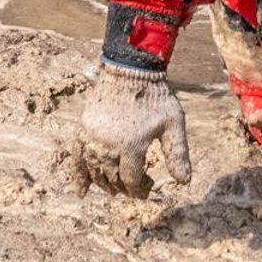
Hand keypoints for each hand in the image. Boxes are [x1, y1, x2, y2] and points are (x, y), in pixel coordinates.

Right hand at [70, 64, 191, 197]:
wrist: (131, 70)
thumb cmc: (156, 97)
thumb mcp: (174, 123)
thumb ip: (177, 153)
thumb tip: (184, 181)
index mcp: (131, 145)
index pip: (132, 180)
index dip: (139, 189)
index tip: (146, 190)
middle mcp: (108, 145)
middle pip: (112, 178)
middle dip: (123, 187)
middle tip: (132, 189)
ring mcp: (92, 138)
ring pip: (95, 171)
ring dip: (104, 184)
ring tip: (114, 189)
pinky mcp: (82, 130)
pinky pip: (76, 159)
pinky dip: (78, 176)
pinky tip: (81, 191)